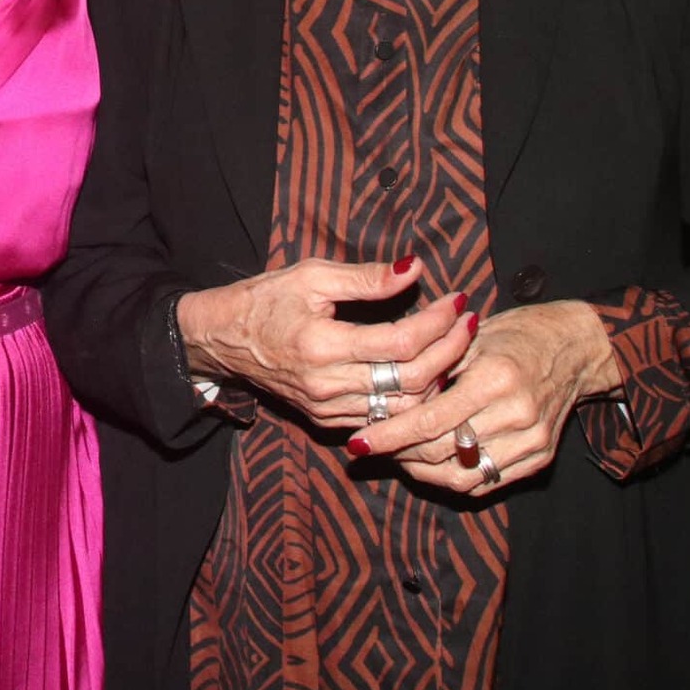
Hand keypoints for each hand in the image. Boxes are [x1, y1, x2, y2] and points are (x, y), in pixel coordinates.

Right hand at [177, 256, 473, 428]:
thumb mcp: (311, 276)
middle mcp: (328, 385)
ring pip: (405, 407)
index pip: (402, 342)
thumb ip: (365, 278)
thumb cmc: (265, 300)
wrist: (222, 340)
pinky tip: (428, 373)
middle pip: (413, 380)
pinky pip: (385, 419)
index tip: (457, 300)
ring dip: (439, 378)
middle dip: (451, 350)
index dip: (438, 322)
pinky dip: (413, 400)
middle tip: (468, 322)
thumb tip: (414, 268)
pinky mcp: (328, 421)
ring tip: (455, 347)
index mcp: (322, 345)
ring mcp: (328, 410)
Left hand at [348, 299, 623, 493]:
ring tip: (397, 456)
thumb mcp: (472, 338)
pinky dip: (453, 477)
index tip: (358, 442)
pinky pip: (486, 482)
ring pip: (462, 475)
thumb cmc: (517, 334)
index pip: (430, 420)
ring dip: (422, 470)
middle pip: (442, 451)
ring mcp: (532, 440)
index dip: (389, 435)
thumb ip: (433, 369)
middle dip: (399, 453)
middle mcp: (517, 414)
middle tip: (372, 447)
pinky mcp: (540, 458)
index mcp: (496, 378)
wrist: (575, 347)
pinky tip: (430, 463)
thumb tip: (386, 398)